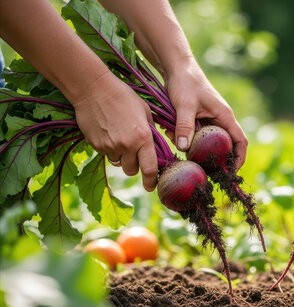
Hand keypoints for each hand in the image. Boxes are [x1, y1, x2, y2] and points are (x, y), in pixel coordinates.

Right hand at [73, 71, 157, 191]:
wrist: (93, 88)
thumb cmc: (123, 96)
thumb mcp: (144, 111)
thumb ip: (150, 131)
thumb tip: (155, 147)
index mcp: (143, 137)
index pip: (150, 168)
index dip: (152, 180)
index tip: (152, 186)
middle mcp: (127, 145)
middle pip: (132, 170)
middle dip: (134, 166)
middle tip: (134, 155)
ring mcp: (110, 146)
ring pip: (118, 163)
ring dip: (121, 157)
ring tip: (119, 137)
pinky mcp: (95, 145)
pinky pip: (106, 154)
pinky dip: (109, 149)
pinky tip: (108, 132)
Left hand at [165, 58, 247, 170]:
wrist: (176, 66)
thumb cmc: (185, 82)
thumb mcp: (184, 105)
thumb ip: (184, 126)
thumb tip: (184, 148)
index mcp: (225, 116)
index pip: (240, 141)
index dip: (240, 158)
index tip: (232, 173)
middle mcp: (220, 119)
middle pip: (226, 145)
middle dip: (217, 159)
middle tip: (207, 173)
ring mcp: (210, 119)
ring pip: (209, 141)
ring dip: (198, 149)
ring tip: (185, 154)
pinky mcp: (198, 119)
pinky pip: (196, 134)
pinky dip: (187, 139)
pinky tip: (173, 137)